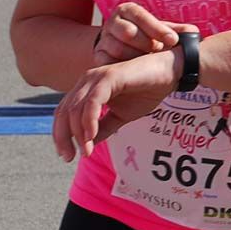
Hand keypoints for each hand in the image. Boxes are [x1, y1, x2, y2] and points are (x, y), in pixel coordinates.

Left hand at [52, 50, 180, 161]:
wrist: (169, 72)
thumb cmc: (146, 90)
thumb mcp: (121, 116)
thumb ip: (104, 128)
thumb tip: (87, 145)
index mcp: (87, 89)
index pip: (64, 113)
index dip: (61, 135)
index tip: (69, 156)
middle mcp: (87, 81)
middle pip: (63, 111)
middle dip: (63, 137)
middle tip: (71, 157)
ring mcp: (97, 77)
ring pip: (75, 108)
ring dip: (78, 133)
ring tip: (86, 151)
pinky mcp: (110, 76)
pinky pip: (93, 101)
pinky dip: (89, 120)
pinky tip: (92, 136)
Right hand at [95, 3, 196, 66]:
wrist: (129, 57)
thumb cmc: (151, 41)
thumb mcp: (163, 33)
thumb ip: (179, 31)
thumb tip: (193, 33)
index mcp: (128, 11)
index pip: (140, 15)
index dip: (157, 28)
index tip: (173, 40)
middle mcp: (112, 22)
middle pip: (128, 32)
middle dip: (147, 44)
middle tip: (160, 53)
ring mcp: (103, 40)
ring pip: (118, 49)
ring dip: (137, 58)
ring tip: (151, 64)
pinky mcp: (98, 58)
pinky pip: (109, 63)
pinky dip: (124, 69)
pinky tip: (137, 73)